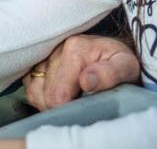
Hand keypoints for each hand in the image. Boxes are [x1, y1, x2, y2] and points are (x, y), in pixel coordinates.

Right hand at [23, 35, 140, 110]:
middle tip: (80, 104)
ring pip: (34, 91)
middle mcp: (55, 49)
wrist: (113, 50)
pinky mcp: (38, 62)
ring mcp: (45, 55)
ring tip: (71, 99)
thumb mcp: (126, 66)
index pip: (57, 94)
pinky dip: (42, 95)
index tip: (84, 108)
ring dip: (48, 101)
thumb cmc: (120, 61)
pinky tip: (60, 93)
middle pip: (44, 95)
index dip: (69, 109)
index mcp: (74, 49)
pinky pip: (31, 86)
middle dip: (60, 106)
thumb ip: (109, 74)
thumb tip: (86, 81)